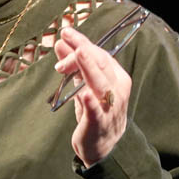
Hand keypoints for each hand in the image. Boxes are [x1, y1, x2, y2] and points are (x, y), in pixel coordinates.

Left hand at [53, 27, 130, 166]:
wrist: (101, 145)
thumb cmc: (94, 110)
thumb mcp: (83, 84)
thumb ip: (74, 65)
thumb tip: (61, 43)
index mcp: (117, 78)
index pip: (101, 55)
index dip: (83, 42)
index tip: (67, 32)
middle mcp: (117, 90)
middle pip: (101, 65)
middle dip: (82, 50)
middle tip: (66, 39)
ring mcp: (110, 107)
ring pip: (100, 84)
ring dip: (88, 68)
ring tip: (79, 53)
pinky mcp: (98, 124)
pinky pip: (96, 112)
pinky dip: (91, 103)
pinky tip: (85, 95)